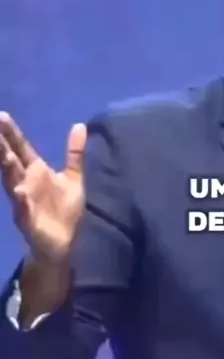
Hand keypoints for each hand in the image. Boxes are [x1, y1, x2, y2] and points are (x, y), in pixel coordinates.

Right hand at [0, 112, 86, 264]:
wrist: (63, 243)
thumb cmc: (64, 210)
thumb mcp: (73, 178)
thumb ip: (75, 153)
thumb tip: (80, 125)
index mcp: (36, 172)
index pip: (22, 148)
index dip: (12, 133)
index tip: (2, 115)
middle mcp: (26, 182)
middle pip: (11, 160)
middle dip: (2, 144)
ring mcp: (24, 200)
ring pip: (11, 180)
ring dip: (6, 167)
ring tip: (3, 153)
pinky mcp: (28, 219)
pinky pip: (22, 208)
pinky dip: (20, 201)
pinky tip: (18, 192)